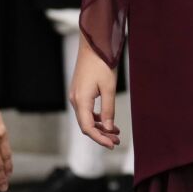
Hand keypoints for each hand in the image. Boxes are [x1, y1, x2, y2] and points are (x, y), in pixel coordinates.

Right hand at [69, 36, 120, 152]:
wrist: (92, 46)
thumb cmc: (101, 65)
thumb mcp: (109, 88)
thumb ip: (108, 110)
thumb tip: (109, 128)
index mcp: (81, 100)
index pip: (87, 127)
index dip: (99, 139)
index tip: (112, 145)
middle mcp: (75, 99)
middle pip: (86, 125)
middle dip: (101, 135)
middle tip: (117, 141)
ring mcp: (76, 95)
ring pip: (86, 118)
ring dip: (100, 127)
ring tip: (116, 133)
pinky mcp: (79, 92)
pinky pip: (86, 111)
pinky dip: (97, 118)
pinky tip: (108, 121)